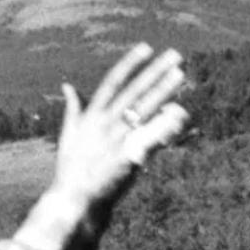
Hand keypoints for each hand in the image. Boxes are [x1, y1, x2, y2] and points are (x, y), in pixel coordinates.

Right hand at [52, 44, 187, 209]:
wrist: (74, 201)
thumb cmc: (71, 170)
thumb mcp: (68, 134)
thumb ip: (73, 108)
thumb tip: (68, 86)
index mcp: (91, 116)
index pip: (113, 82)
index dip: (130, 64)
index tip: (146, 48)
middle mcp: (105, 123)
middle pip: (135, 91)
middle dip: (155, 71)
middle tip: (175, 56)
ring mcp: (117, 139)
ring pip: (145, 108)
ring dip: (164, 90)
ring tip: (181, 75)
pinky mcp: (128, 157)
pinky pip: (151, 137)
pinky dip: (165, 125)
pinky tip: (179, 113)